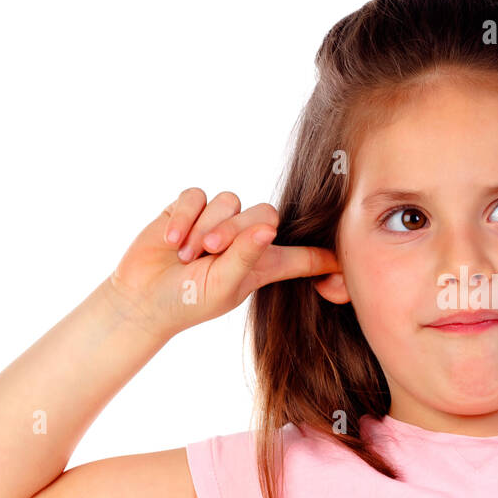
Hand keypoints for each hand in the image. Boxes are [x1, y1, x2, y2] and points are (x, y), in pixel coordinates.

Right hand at [103, 188, 339, 340]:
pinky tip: (171, 241)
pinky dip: (184, 217)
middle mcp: (247, 237)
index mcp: (265, 262)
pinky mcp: (190, 208)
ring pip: (228, 201)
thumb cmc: (189, 301)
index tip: (353, 260)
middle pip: (264, 213)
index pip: (305, 256)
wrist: (143, 298)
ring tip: (186, 255)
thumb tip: (269, 225)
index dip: (326, 257)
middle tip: (210, 252)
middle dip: (235, 230)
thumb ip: (247, 254)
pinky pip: (196, 196)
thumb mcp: (224, 284)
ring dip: (205, 227)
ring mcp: (218, 220)